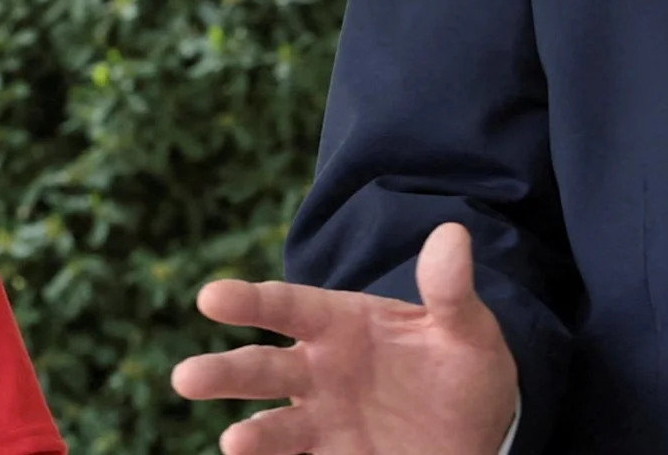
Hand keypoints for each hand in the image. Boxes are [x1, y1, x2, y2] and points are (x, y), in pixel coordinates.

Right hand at [171, 223, 519, 454]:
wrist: (481, 426)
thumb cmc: (462, 366)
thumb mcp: (465, 327)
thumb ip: (450, 290)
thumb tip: (452, 234)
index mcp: (341, 323)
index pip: (288, 307)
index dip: (250, 301)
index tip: (211, 297)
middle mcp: (318, 370)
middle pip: (263, 369)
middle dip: (225, 373)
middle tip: (187, 377)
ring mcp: (320, 420)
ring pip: (271, 427)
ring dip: (249, 435)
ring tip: (234, 441)